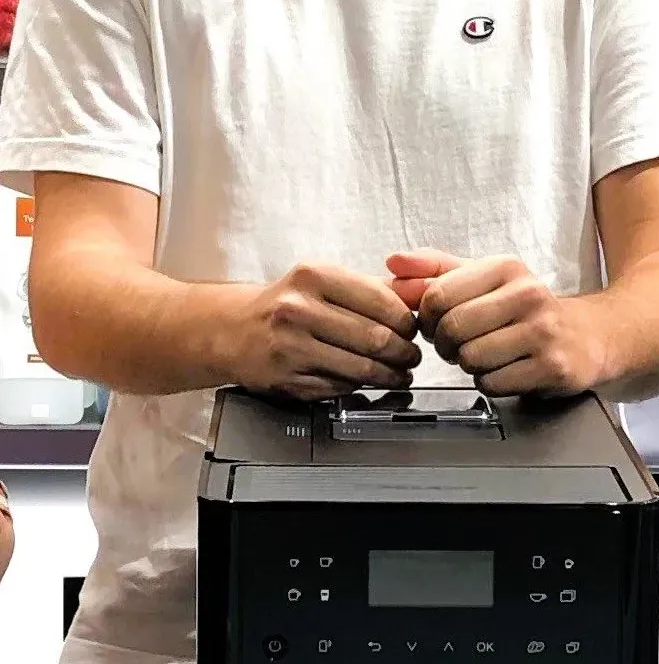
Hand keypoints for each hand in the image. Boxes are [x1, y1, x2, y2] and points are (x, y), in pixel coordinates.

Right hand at [232, 263, 420, 399]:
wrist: (232, 330)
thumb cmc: (287, 303)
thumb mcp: (325, 281)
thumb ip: (373, 287)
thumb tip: (421, 295)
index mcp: (314, 276)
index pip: (381, 301)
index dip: (407, 321)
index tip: (414, 329)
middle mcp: (298, 309)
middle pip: (375, 338)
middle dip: (404, 352)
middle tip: (412, 356)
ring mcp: (289, 346)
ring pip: (361, 368)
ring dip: (390, 375)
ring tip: (399, 374)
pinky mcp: (285, 378)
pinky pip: (339, 387)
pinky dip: (360, 387)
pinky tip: (367, 382)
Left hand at [387, 249, 599, 396]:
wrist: (588, 336)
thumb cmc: (525, 309)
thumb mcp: (484, 279)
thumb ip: (434, 270)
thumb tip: (393, 264)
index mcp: (506, 268)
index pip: (437, 294)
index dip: (427, 317)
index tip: (439, 322)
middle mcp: (528, 294)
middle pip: (452, 328)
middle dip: (445, 344)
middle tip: (458, 345)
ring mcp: (543, 331)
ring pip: (471, 358)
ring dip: (469, 365)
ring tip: (485, 356)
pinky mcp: (552, 366)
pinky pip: (493, 383)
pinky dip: (490, 383)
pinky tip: (505, 370)